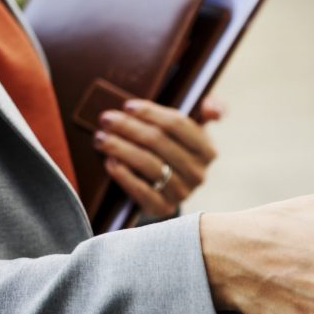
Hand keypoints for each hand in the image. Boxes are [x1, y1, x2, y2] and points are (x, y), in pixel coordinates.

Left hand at [94, 95, 225, 217]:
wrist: (168, 185)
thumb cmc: (176, 146)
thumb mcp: (194, 126)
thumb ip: (209, 108)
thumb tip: (211, 109)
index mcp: (207, 150)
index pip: (177, 124)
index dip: (151, 113)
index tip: (128, 106)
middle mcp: (198, 173)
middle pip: (158, 142)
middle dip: (129, 128)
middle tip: (106, 119)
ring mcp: (182, 192)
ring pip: (148, 164)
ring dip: (121, 148)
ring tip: (101, 138)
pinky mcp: (164, 208)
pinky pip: (141, 191)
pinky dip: (124, 175)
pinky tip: (110, 161)